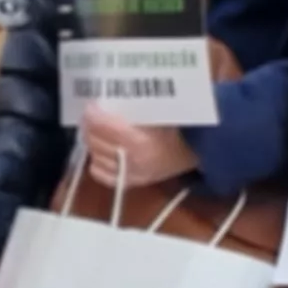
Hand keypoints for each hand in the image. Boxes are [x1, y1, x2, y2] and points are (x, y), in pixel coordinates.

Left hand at [80, 108, 199, 189]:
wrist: (198, 150)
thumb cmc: (180, 126)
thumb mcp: (158, 111)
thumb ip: (131, 109)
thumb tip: (105, 103)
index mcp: (139, 141)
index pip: (103, 126)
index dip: (92, 114)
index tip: (91, 105)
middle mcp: (130, 160)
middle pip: (95, 141)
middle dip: (89, 126)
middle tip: (91, 116)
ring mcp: (130, 174)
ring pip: (95, 156)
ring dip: (92, 142)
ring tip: (96, 132)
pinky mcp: (130, 183)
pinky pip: (100, 175)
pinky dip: (97, 162)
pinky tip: (102, 152)